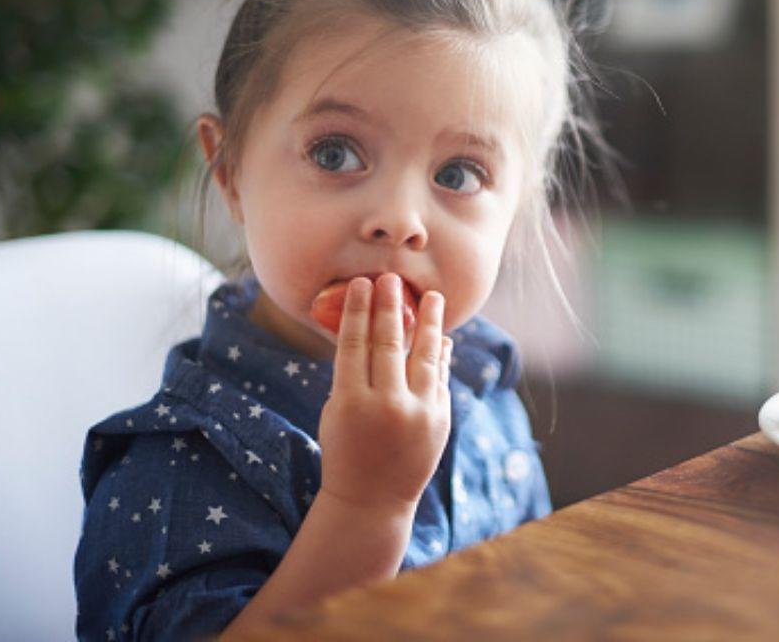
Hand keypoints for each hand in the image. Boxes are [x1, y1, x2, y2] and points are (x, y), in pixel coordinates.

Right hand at [317, 273, 451, 513]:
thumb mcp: (337, 411)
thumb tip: (374, 330)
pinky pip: (440, 378)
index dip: (359, 311)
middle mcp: (386, 406)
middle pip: (388, 343)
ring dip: (429, 323)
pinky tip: (441, 336)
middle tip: (392, 278)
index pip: (354, 344)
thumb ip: (354, 374)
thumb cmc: (346, 449)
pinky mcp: (440, 420)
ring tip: (433, 297)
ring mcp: (418, 413)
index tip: (362, 284)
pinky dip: (441, 356)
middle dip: (390, 307)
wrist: (372, 500)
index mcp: (350, 402)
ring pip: (425, 356)